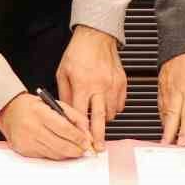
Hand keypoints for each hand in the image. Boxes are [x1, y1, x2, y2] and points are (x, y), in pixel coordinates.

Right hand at [0, 93, 92, 158]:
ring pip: (54, 153)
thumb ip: (73, 115)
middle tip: (85, 149)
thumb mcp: (54, 103)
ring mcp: (27, 141)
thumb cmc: (33, 107)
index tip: (87, 141)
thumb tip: (86, 131)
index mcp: (40, 112)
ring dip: (68, 154)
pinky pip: (46, 156)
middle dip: (76, 149)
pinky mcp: (24, 151)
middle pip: (60, 144)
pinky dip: (57, 155)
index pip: (63, 128)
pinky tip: (63, 151)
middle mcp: (32, 127)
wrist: (10, 112)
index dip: (78, 137)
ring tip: (76, 151)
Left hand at [56, 25, 127, 150]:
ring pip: (111, 113)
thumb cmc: (79, 52)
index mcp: (83, 84)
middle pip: (99, 119)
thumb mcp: (62, 72)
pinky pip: (120, 104)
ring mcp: (113, 85)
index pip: (81, 114)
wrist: (97, 36)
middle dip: (98, 136)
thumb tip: (65, 113)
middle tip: (98, 148)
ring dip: (104, 119)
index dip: (79, 129)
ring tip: (97, 118)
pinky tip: (105, 104)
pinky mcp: (122, 83)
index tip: (80, 140)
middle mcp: (99, 86)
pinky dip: (113, 108)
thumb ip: (64, 94)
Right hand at [157, 49, 184, 145]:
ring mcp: (168, 86)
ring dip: (165, 125)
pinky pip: (160, 103)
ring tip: (165, 138)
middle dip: (169, 132)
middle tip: (167, 145)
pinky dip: (162, 114)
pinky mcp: (161, 84)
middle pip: (172, 114)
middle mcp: (178, 88)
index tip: (182, 141)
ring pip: (164, 110)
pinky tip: (164, 122)